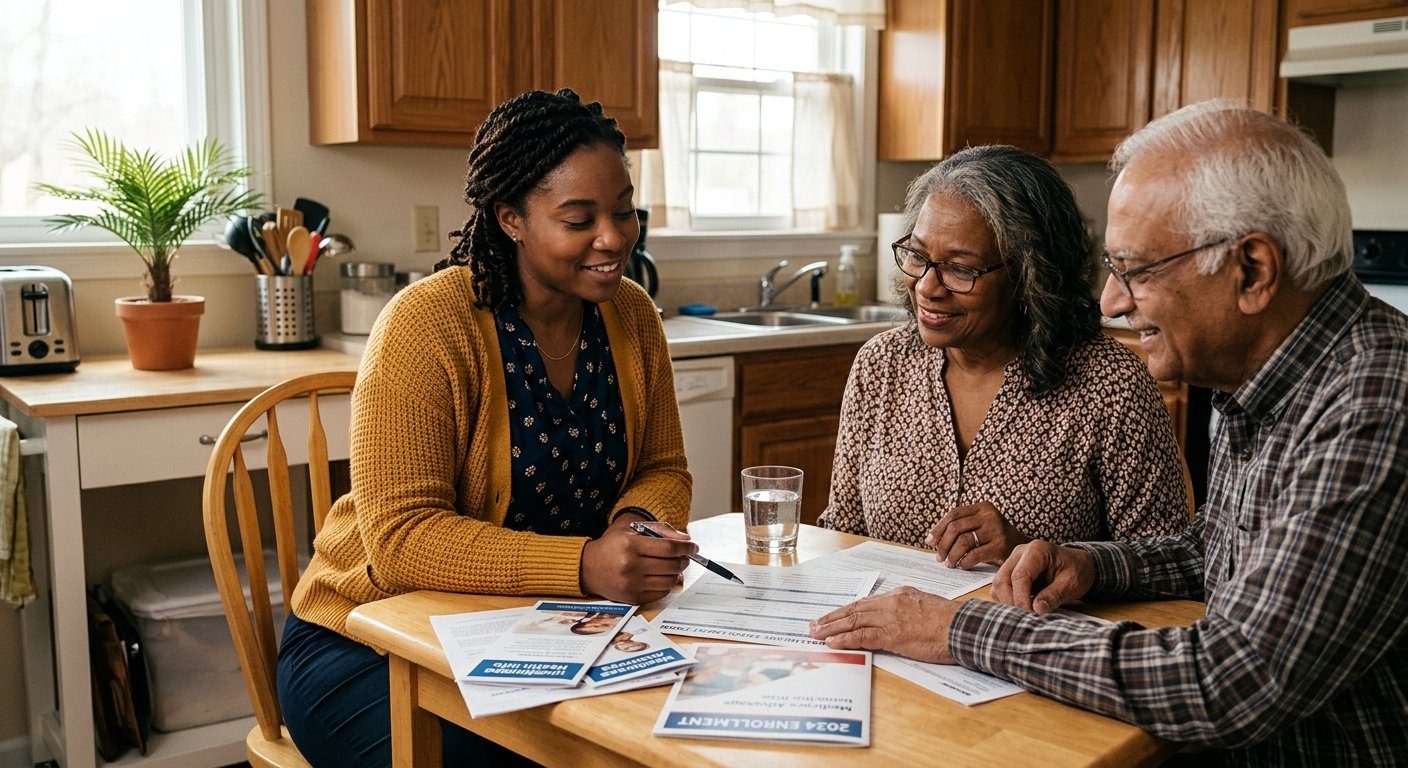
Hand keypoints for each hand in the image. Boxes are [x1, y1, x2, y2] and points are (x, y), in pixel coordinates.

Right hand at [580, 517, 694, 604]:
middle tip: (685, 556)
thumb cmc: (613, 544)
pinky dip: (667, 585)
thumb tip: (685, 541)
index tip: (693, 547)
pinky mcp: (632, 598)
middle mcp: (630, 566)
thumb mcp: (632, 528)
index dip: (685, 548)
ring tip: (674, 566)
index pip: (668, 548)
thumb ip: (660, 531)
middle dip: (684, 560)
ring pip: (668, 581)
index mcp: (631, 545)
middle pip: (671, 565)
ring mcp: (631, 584)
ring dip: (677, 573)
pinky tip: (663, 576)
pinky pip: (660, 593)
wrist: (588, 567)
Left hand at [807, 587, 956, 663]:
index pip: (865, 602)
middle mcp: (891, 603)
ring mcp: (890, 618)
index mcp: (899, 595)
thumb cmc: (950, 620)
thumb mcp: (925, 604)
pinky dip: (844, 639)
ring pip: (853, 621)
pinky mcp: (893, 635)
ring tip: (816, 633)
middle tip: (814, 624)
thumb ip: (907, 607)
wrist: (962, 627)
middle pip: (854, 610)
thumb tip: (897, 613)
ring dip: (831, 628)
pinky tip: (832, 643)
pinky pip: (862, 637)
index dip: (845, 610)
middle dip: (832, 618)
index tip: (832, 616)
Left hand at [926, 501, 1029, 567]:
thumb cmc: (996, 541)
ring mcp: (996, 529)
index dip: (938, 528)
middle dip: (943, 544)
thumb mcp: (981, 527)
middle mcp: (990, 515)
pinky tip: (962, 566)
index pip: (953, 514)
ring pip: (963, 541)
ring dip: (952, 555)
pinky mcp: (1000, 546)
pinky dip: (964, 562)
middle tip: (939, 557)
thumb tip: (933, 540)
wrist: (1026, 552)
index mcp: (982, 507)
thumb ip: (962, 529)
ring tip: (949, 563)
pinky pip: (974, 554)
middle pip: (955, 527)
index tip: (930, 542)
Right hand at [991, 541, 1094, 613]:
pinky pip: (999, 587)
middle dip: (1011, 601)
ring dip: (1006, 602)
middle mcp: (1020, 553)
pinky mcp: (1009, 571)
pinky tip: (1021, 607)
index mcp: (1037, 550)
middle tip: (1026, 616)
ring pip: (997, 584)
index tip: (1031, 614)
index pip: (1019, 575)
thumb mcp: (1071, 584)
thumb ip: (1054, 595)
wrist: (1078, 565)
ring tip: (1025, 613)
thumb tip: (1037, 609)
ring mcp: (1012, 561)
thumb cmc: (1076, 571)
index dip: (1021, 598)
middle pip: (1002, 579)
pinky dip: (1005, 600)